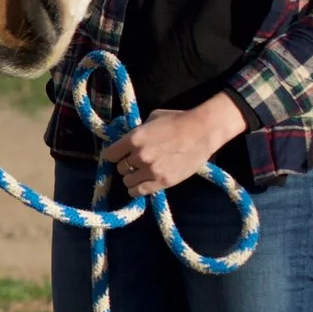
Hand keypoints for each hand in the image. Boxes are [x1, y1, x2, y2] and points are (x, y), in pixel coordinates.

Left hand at [102, 95, 248, 196]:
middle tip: (134, 162)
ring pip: (127, 181)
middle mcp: (139, 156)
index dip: (112, 155)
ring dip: (131, 177)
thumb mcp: (151, 119)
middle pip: (120, 168)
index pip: (109, 154)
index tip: (117, 155)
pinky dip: (136, 190)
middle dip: (125, 164)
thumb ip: (138, 131)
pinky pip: (139, 192)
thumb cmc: (178, 120)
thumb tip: (128, 139)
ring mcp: (151, 170)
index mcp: (134, 138)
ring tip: (139, 174)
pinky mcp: (163, 182)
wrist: (203, 131)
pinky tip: (139, 186)